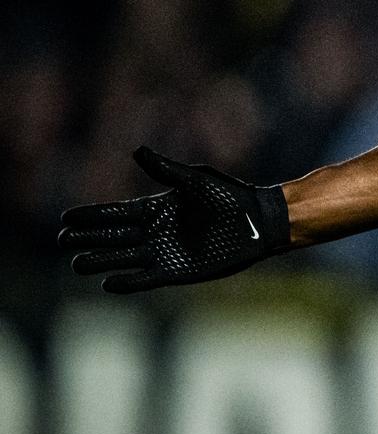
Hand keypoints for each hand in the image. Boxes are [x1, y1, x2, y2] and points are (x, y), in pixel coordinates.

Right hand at [58, 147, 289, 292]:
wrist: (258, 221)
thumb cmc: (230, 196)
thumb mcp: (195, 180)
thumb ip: (164, 170)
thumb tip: (136, 150)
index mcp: (156, 208)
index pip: (115, 213)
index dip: (90, 216)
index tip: (65, 218)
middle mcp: (156, 232)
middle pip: (112, 237)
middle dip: (87, 239)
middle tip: (63, 241)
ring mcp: (165, 253)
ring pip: (123, 259)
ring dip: (101, 261)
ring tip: (77, 264)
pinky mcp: (178, 272)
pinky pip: (147, 278)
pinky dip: (129, 281)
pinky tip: (108, 283)